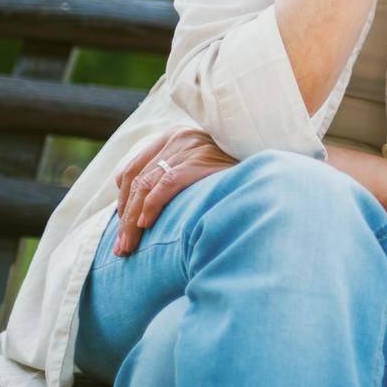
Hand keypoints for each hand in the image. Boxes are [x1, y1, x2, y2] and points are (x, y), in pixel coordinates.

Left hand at [113, 129, 236, 255]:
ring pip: (145, 185)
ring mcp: (189, 147)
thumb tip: (136, 216)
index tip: (124, 227)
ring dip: (131, 221)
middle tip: (121, 248)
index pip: (132, 169)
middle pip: (136, 179)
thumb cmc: (230, 179)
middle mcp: (178, 137)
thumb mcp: (197, 170)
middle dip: (124, 217)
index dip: (121, 200)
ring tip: (129, 247)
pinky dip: (151, 206)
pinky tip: (147, 225)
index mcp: (173, 137)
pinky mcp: (199, 160)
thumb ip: (170, 179)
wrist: (264, 174)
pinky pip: (165, 185)